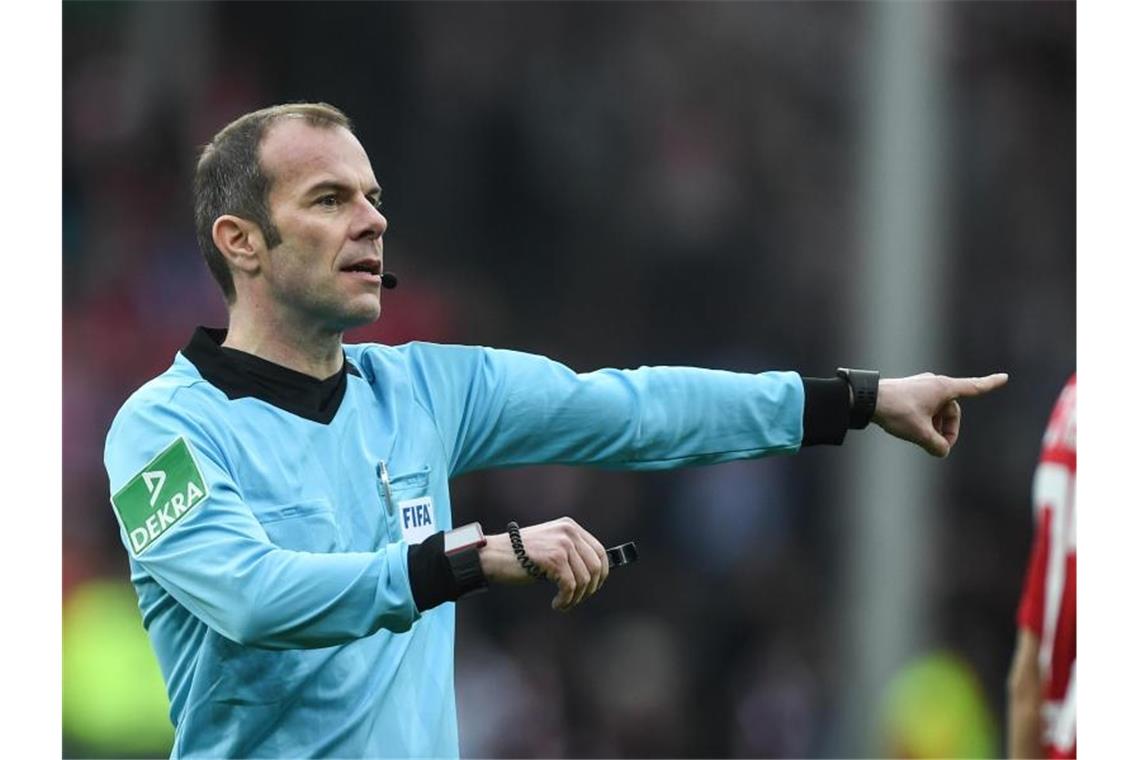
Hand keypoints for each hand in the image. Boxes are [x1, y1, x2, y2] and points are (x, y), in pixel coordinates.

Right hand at [478, 517, 609, 610]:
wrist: (494, 555)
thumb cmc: (519, 556)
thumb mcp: (550, 547)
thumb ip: (570, 553)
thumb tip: (593, 576)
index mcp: (570, 527)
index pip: (600, 551)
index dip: (601, 574)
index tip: (593, 588)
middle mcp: (569, 532)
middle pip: (596, 566)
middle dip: (590, 589)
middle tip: (576, 600)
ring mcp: (563, 544)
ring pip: (584, 579)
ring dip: (575, 598)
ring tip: (563, 603)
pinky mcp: (555, 559)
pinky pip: (571, 586)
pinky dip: (566, 600)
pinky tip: (557, 604)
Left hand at [872, 372, 1007, 456]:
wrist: (867, 399)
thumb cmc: (896, 411)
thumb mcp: (919, 433)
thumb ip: (936, 445)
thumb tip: (941, 451)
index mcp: (943, 388)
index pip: (973, 387)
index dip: (990, 384)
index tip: (1005, 377)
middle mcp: (935, 383)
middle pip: (951, 411)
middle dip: (947, 430)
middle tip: (937, 446)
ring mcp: (922, 386)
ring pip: (937, 412)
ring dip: (934, 427)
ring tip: (921, 439)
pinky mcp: (911, 392)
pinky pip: (926, 409)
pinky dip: (925, 421)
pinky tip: (912, 430)